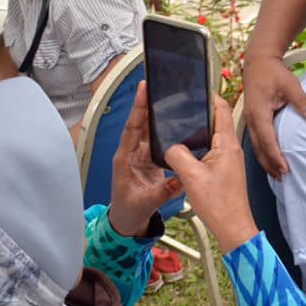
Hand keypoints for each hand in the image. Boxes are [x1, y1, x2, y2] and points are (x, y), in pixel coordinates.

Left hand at [109, 81, 183, 236]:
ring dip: (156, 113)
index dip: (137, 109)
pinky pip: (157, 139)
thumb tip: (181, 178)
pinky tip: (174, 118)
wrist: (127, 222)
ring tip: (168, 95)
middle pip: (139, 123)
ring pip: (148, 129)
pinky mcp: (150, 159)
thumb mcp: (145, 202)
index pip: (131, 129)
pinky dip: (164, 127)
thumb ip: (163, 191)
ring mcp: (140, 155)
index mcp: (124, 160)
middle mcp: (131, 153)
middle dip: (147, 103)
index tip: (143, 89)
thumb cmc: (129, 211)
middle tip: (156, 83)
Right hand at [165, 95, 258, 253]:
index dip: (209, 96)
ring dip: (201, 128)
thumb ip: (178, 156)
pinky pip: (213, 149)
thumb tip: (170, 146)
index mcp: (227, 144)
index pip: (222, 109)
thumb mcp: (191, 177)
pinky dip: (201, 144)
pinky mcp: (225, 169)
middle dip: (202, 110)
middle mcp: (231, 148)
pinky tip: (188, 150)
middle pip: (217, 120)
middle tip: (184, 104)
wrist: (233, 227)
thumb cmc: (219, 204)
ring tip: (183, 123)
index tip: (195, 88)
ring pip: (214, 135)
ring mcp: (229, 159)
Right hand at [242, 54, 305, 177]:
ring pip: (256, 146)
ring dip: (266, 160)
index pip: (268, 140)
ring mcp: (249, 119)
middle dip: (270, 164)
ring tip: (276, 175)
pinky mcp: (252, 118)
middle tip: (282, 179)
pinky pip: (256, 139)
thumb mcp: (290, 84)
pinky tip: (270, 158)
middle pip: (259, 148)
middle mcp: (251, 119)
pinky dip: (263, 151)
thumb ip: (302, 101)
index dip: (276, 157)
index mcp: (259, 113)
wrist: (258, 60)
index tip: (285, 169)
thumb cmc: (273, 71)